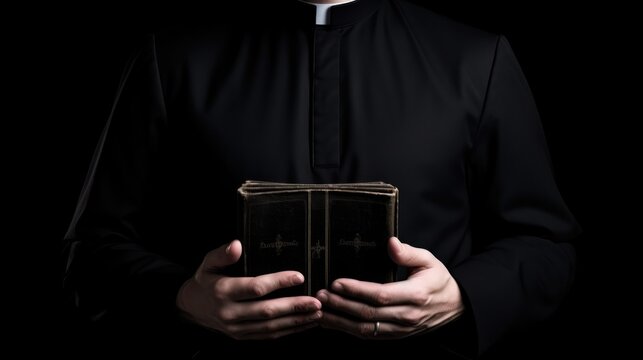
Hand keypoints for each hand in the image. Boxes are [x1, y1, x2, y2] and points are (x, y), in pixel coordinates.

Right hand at [176, 240, 321, 338]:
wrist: (190, 308)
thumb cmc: (205, 280)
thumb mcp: (208, 263)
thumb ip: (223, 254)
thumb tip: (237, 244)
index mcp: (223, 291)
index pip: (255, 287)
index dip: (279, 282)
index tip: (299, 276)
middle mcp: (230, 312)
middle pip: (267, 311)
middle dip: (294, 306)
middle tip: (317, 301)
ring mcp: (236, 328)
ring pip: (270, 327)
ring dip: (296, 321)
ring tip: (317, 314)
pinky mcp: (242, 336)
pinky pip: (268, 336)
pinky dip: (288, 331)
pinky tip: (304, 324)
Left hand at [317, 237, 463, 338]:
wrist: (454, 307)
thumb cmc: (438, 280)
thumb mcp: (429, 261)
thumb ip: (408, 253)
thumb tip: (391, 243)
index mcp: (415, 295)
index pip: (381, 295)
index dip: (357, 290)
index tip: (337, 282)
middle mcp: (406, 315)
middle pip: (368, 314)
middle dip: (341, 305)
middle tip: (320, 295)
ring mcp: (400, 329)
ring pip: (365, 329)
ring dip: (340, 321)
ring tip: (320, 310)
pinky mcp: (394, 335)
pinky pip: (368, 335)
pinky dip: (347, 330)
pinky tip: (332, 321)